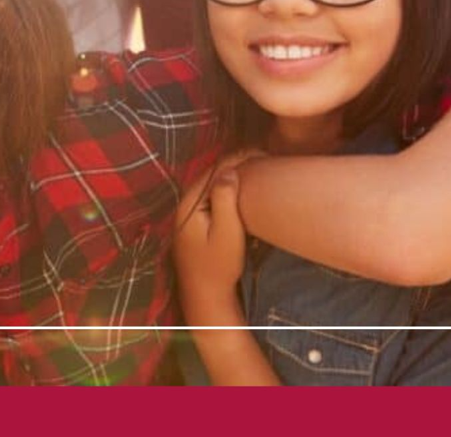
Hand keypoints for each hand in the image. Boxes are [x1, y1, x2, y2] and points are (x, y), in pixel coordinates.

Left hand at [174, 151, 261, 323]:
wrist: (205, 296)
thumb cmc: (218, 267)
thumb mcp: (226, 232)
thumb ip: (224, 199)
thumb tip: (229, 171)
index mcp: (190, 203)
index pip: (215, 169)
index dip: (239, 158)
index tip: (263, 154)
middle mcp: (186, 203)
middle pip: (213, 173)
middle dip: (237, 162)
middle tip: (264, 157)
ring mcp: (189, 212)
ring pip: (213, 183)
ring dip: (234, 174)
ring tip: (259, 167)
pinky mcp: (197, 221)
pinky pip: (213, 195)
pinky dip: (229, 187)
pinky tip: (245, 187)